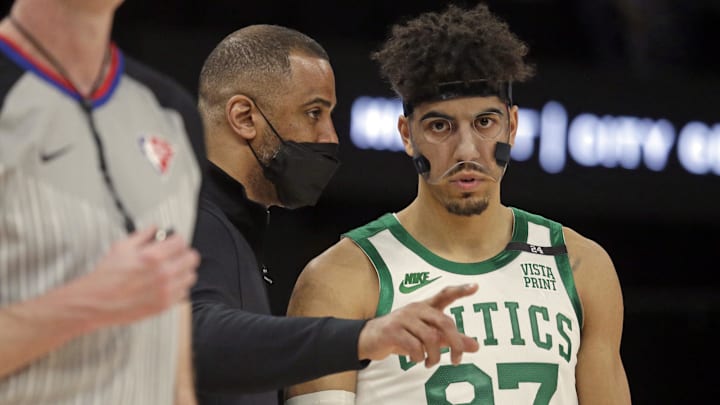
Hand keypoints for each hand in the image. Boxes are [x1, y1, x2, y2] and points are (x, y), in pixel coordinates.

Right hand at [70, 226, 198, 331]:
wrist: (95, 302)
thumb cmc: (106, 276)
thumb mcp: (122, 247)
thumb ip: (143, 235)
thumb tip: (155, 228)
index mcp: (153, 257)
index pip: (181, 242)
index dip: (176, 239)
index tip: (172, 241)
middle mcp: (163, 274)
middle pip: (191, 258)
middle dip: (183, 254)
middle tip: (174, 255)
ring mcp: (166, 291)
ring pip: (190, 276)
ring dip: (183, 271)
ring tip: (170, 270)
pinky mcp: (165, 305)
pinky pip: (184, 293)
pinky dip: (178, 287)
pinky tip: (166, 285)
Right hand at [357, 283, 479, 367]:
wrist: (370, 340)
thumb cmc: (402, 336)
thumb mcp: (428, 337)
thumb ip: (450, 340)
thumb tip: (476, 346)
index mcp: (426, 307)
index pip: (445, 295)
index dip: (460, 291)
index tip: (475, 287)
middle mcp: (416, 309)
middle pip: (444, 322)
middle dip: (455, 344)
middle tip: (456, 360)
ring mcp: (404, 318)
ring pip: (430, 338)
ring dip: (434, 356)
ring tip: (430, 362)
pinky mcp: (393, 331)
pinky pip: (414, 346)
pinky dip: (419, 357)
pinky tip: (416, 359)